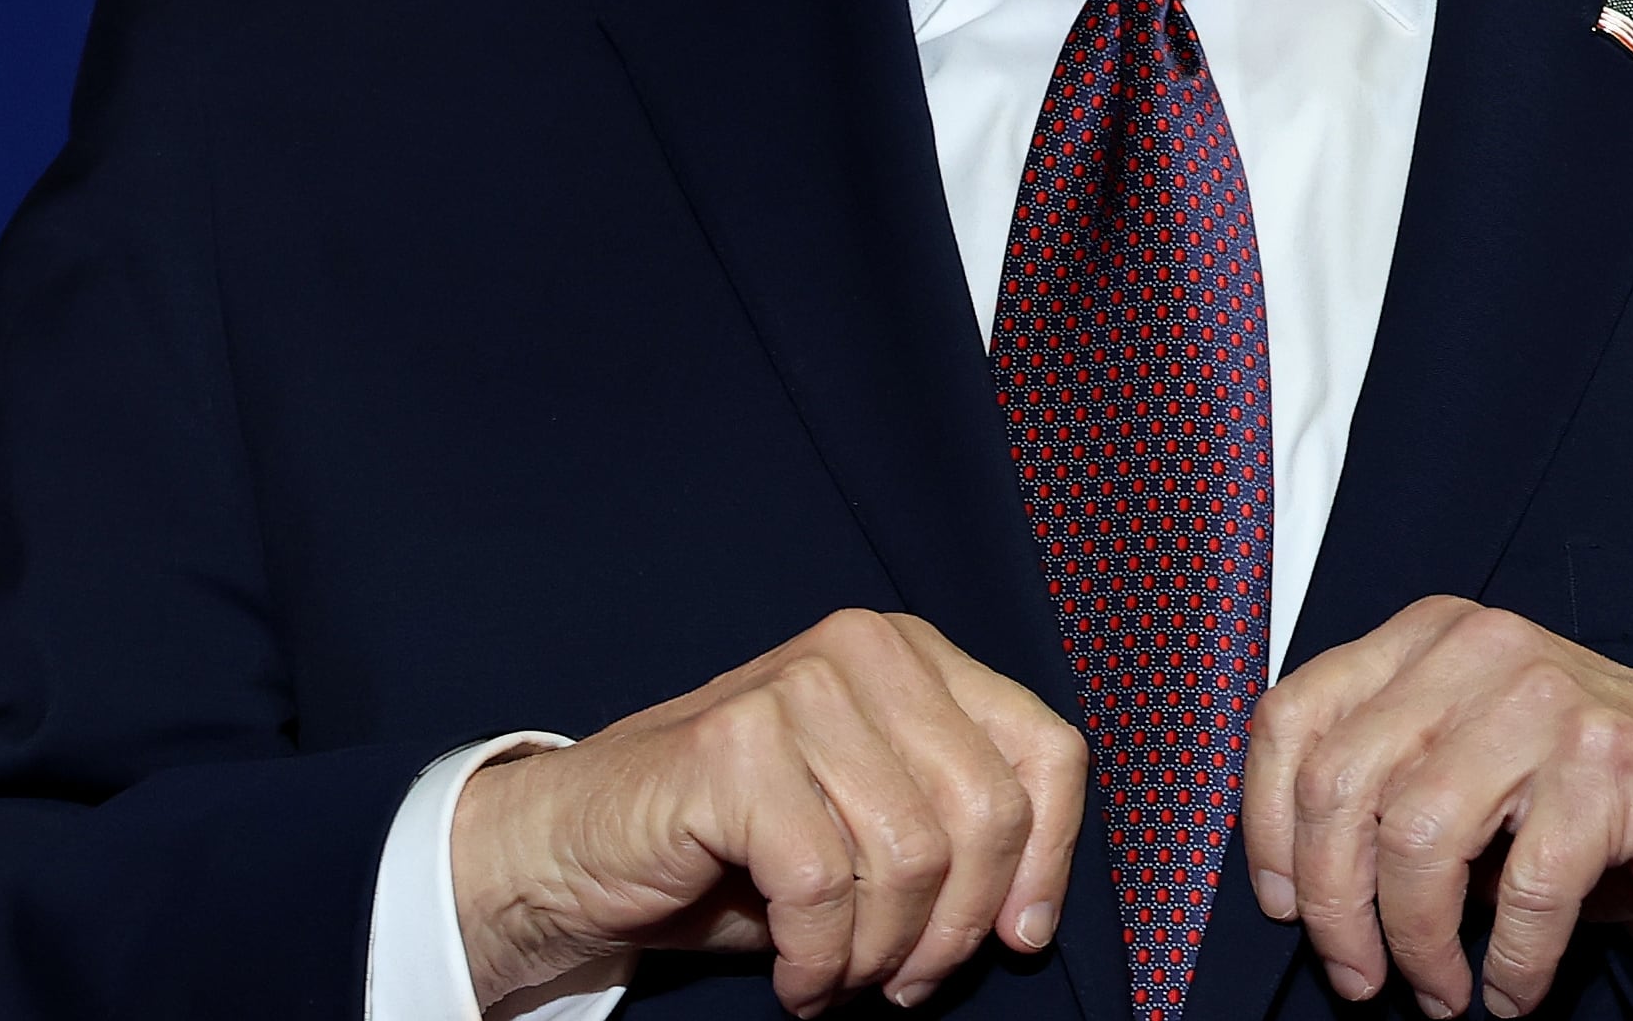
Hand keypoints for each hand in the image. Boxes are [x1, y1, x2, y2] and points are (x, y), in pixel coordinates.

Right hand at [452, 610, 1089, 1015]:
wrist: (582, 846)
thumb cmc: (736, 846)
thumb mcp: (872, 828)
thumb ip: (956, 835)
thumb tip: (1030, 919)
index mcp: (913, 654)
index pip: (1048, 749)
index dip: (1049, 860)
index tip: (1018, 939)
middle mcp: (861, 649)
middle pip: (988, 811)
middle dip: (957, 926)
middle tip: (905, 983)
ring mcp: (795, 686)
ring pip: (911, 856)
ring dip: (879, 954)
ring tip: (837, 978)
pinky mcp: (733, 746)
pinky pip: (825, 885)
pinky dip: (818, 959)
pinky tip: (796, 977)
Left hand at [1242, 598, 1632, 1019]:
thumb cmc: (1592, 792)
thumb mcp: (1470, 760)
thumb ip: (1389, 782)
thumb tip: (1300, 885)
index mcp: (1428, 638)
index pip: (1293, 716)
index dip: (1266, 827)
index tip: (1283, 906)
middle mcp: (1481, 650)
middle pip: (1340, 785)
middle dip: (1334, 907)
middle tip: (1358, 976)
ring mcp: (1548, 702)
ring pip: (1417, 837)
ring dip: (1416, 942)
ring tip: (1436, 991)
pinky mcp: (1612, 767)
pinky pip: (1524, 888)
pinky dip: (1509, 962)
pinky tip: (1510, 991)